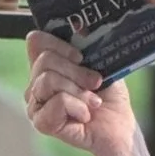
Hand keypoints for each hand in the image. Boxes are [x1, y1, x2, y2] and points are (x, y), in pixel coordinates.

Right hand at [23, 31, 139, 155]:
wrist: (119, 128)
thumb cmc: (109, 98)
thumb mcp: (101, 65)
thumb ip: (86, 47)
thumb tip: (80, 27)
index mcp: (47, 66)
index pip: (35, 41)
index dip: (57, 43)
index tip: (81, 56)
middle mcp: (36, 83)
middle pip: (44, 60)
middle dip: (76, 71)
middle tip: (95, 82)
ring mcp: (36, 103)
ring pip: (48, 80)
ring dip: (79, 91)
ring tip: (93, 103)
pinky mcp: (41, 122)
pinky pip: (56, 101)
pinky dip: (77, 107)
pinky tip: (84, 116)